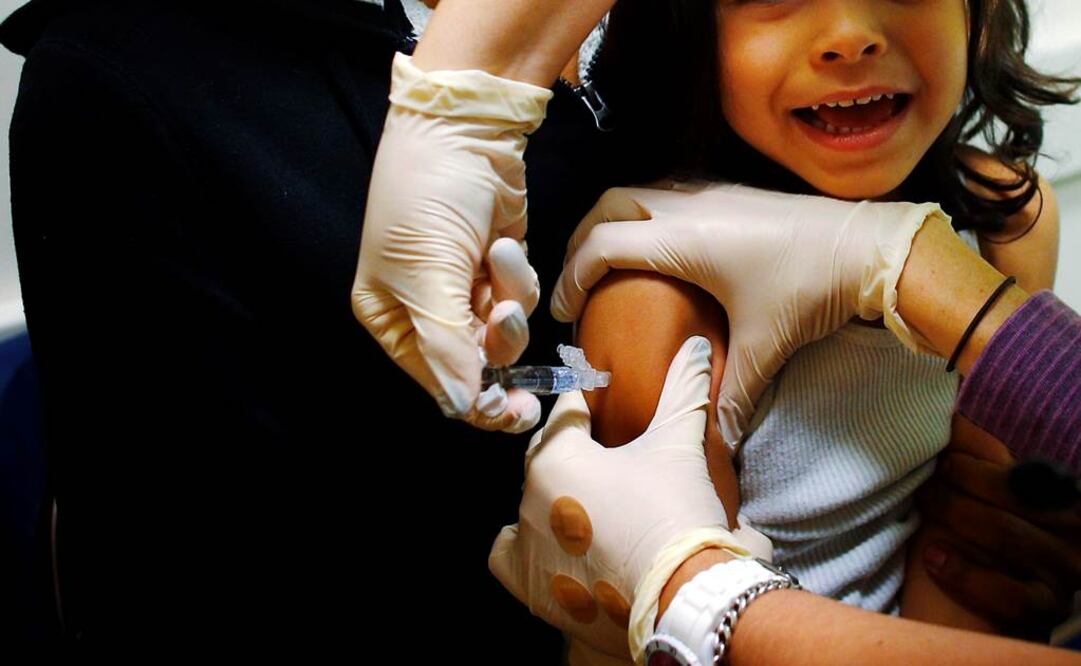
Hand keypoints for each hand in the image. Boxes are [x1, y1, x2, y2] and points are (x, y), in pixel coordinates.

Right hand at [352, 53, 551, 432]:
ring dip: (508, 301)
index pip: (436, 382)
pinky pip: (519, 297)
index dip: (475, 402)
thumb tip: (462, 409)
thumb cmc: (427, 198)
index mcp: (390, 318)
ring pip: (502, 334)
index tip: (513, 412)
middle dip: (498, 347)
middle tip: (515, 341)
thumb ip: (445, 347)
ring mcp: (464, 289)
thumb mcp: (428, 274)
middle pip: (474, 365)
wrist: (466, 129)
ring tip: (498, 257)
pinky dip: (516, 274)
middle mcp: (425, 311)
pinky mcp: (498, 269)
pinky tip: (502, 240)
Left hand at [489, 336, 771, 659]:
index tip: (596, 398)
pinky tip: (553, 544)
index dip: (585, 401)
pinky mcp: (532, 587)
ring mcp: (528, 546)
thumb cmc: (675, 513)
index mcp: (556, 458)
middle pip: (543, 457)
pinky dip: (525, 547)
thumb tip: (695, 345)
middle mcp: (529, 499)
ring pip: (527, 504)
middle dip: (570, 450)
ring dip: (551, 499)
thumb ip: (682, 390)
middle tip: (602, 453)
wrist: (683, 595)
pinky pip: (508, 555)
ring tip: (586, 502)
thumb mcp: (679, 445)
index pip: (564, 412)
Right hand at [550, 182, 948, 447]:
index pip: (602, 247)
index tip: (563, 311)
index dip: (571, 277)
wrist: (872, 245)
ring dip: (613, 221)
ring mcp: (711, 193)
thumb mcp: (766, 345)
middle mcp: (689, 206)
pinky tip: (657, 248)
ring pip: (638, 192)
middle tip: (575, 279)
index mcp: (683, 238)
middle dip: (581, 238)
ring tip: (607, 262)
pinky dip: (644, 216)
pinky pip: (667, 193)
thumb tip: (717, 441)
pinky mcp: (731, 193)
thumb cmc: (812, 287)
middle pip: (608, 204)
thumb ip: (732, 393)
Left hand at [918, 436, 1080, 639]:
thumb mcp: (989, 489)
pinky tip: (933, 556)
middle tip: (925, 481)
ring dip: (957, 517)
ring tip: (924, 505)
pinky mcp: (1046, 610)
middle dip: (962, 484)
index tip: (942, 458)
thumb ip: (979, 453)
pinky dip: (966, 574)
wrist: (985, 600)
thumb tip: (947, 410)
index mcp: (1067, 495)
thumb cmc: (984, 527)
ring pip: (1008, 535)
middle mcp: (1077, 532)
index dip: (980, 464)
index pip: (1029, 472)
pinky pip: (1009, 594)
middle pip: (1016, 497)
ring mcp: (1066, 573)